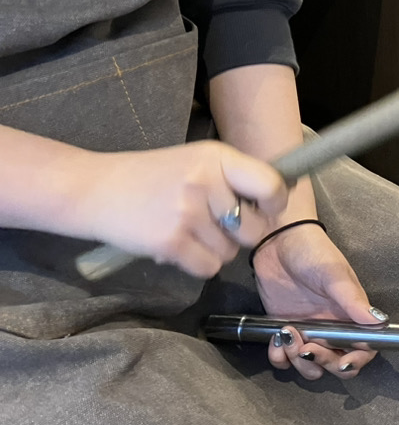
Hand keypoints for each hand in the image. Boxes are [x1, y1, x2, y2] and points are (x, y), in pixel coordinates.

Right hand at [81, 141, 287, 276]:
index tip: (261, 210)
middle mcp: (205, 181)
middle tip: (213, 225)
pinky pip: (208, 268)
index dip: (273, 204)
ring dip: (213, 249)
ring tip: (186, 230)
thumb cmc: (153, 177)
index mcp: (217, 156)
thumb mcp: (197, 162)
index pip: (271, 185)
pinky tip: (177, 246)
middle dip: (239, 234)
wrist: (93, 189)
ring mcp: (187, 212)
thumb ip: (235, 178)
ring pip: (230, 252)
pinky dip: (197, 264)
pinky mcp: (170, 241)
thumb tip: (278, 201)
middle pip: (254, 229)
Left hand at [252, 222, 383, 380]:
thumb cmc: (313, 252)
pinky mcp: (284, 330)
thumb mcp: (335, 275)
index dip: (355, 361)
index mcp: (351, 316)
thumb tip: (379, 322)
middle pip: (335, 364)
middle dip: (323, 363)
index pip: (363, 349)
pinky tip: (276, 340)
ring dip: (299, 361)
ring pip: (309, 365)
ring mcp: (307, 331)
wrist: (277, 241)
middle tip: (307, 347)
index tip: (342, 361)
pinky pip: (284, 358)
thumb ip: (353, 301)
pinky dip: (279, 358)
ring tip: (288, 336)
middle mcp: (332, 328)